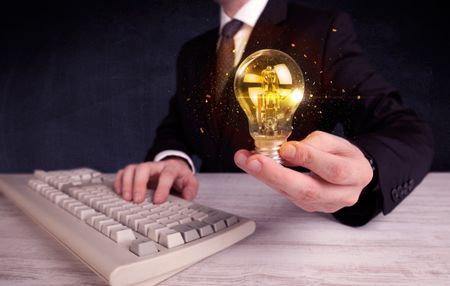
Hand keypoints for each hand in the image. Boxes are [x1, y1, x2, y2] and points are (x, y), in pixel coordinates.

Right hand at [114, 158, 197, 203]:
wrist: (173, 168)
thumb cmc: (180, 178)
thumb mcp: (190, 182)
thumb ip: (190, 189)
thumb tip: (187, 196)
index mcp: (171, 168)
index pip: (167, 174)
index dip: (162, 187)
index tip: (158, 201)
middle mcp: (156, 166)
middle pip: (144, 168)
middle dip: (139, 184)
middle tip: (137, 200)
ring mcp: (144, 168)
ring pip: (131, 169)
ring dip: (126, 183)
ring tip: (127, 198)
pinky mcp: (135, 172)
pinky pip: (123, 172)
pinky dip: (119, 182)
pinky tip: (120, 193)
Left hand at [234, 131, 372, 212]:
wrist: (351, 175)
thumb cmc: (343, 156)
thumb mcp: (336, 142)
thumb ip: (315, 144)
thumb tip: (287, 151)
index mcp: (356, 174)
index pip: (333, 170)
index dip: (308, 158)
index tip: (285, 148)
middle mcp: (342, 195)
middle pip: (308, 190)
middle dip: (277, 175)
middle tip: (254, 161)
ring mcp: (324, 205)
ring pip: (293, 195)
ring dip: (265, 177)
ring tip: (245, 160)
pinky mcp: (308, 207)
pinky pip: (286, 194)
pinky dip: (268, 179)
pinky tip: (253, 166)